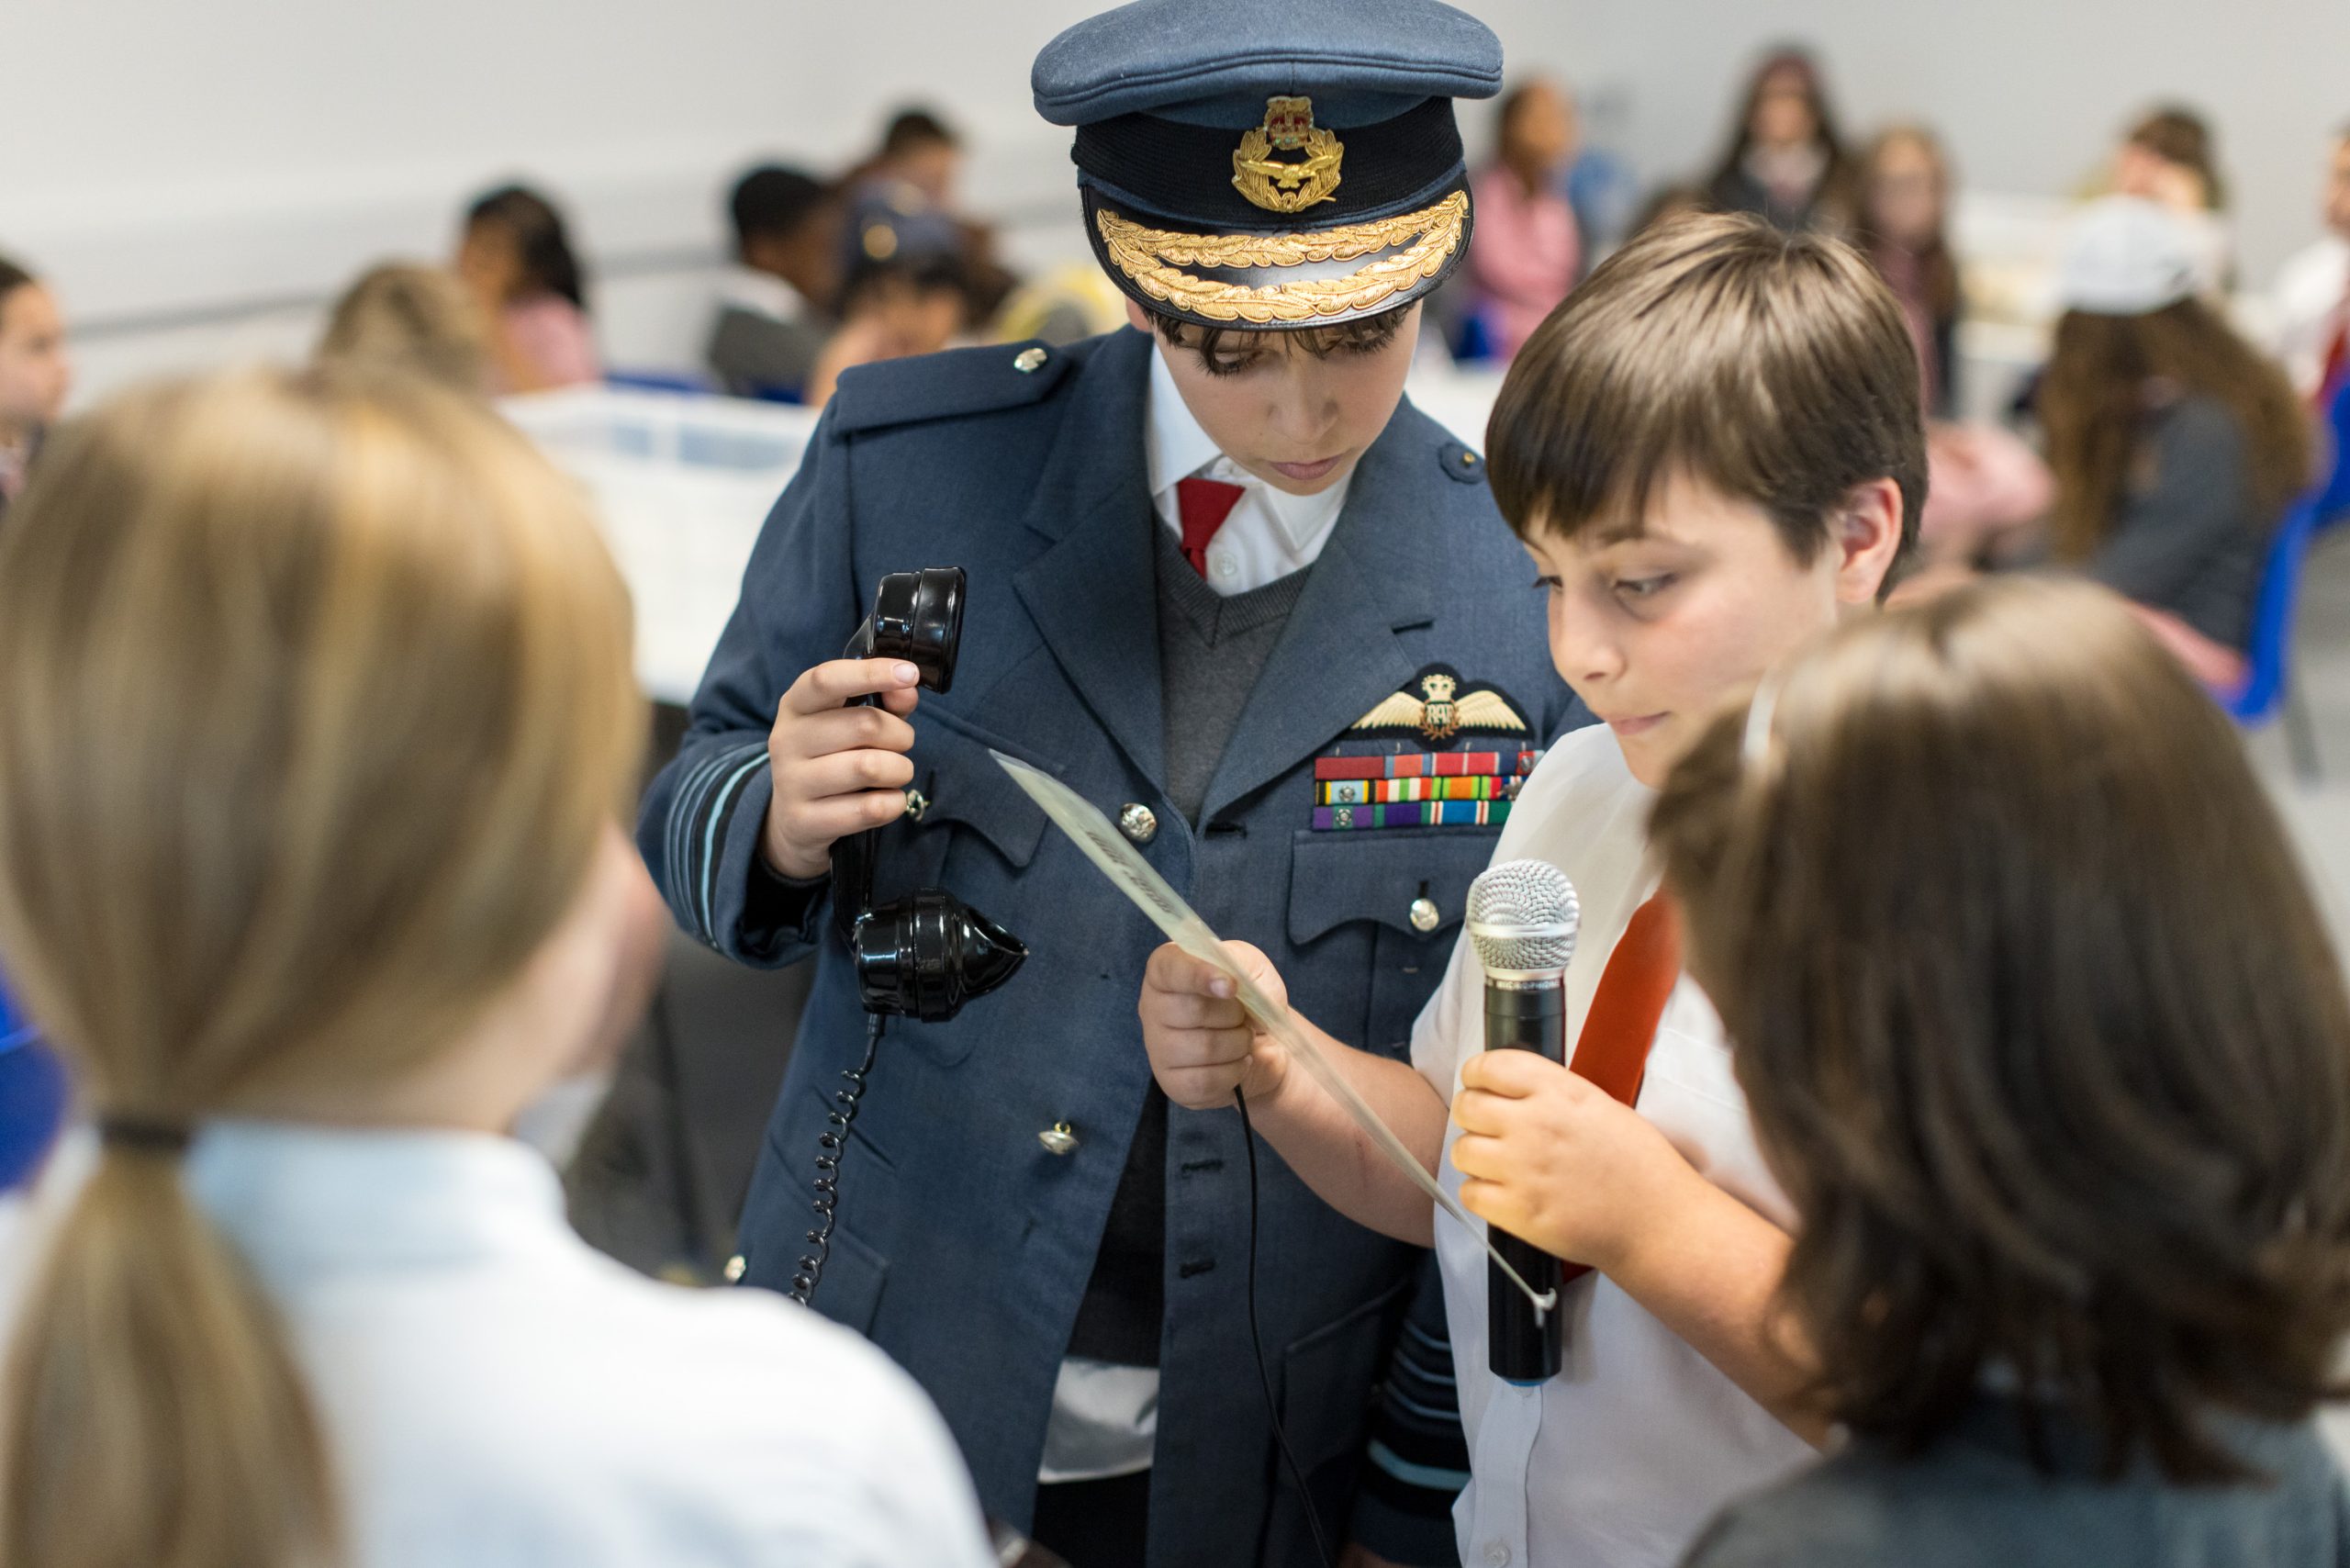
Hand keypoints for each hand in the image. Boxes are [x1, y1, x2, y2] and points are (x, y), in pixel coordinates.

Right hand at [759, 658, 923, 879]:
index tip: (909, 673)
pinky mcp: (804, 821)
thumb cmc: (834, 757)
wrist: (794, 820)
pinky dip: (894, 803)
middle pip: (865, 725)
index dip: (871, 673)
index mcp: (796, 704)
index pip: (827, 679)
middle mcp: (786, 739)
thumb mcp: (853, 721)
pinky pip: (871, 808)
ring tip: (894, 773)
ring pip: (870, 767)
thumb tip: (907, 688)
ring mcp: (791, 782)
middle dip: (901, 735)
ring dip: (900, 770)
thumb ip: (885, 702)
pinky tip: (886, 800)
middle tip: (901, 744)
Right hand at [1136, 942, 1289, 1109]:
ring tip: (1243, 1038)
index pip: (1171, 967)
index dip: (1200, 976)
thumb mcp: (1251, 968)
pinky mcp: (1170, 1082)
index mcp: (1166, 968)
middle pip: (1194, 1011)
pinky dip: (1234, 1071)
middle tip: (1244, 1015)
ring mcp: (1157, 1047)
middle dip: (1234, 1014)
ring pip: (1204, 1048)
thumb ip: (1242, 966)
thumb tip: (1228, 986)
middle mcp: (1152, 1005)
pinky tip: (1238, 1061)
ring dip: (1238, 1043)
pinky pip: (1205, 1080)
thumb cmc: (1248, 998)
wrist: (1261, 1043)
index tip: (1231, 986)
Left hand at [1451, 1052, 1701, 1274]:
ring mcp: (1523, 1170)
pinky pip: (1469, 1193)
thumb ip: (1552, 1093)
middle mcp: (1535, 1125)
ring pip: (1461, 1151)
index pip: (1488, 1066)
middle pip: (1466, 1107)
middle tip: (1488, 1128)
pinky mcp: (1518, 1212)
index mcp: (1559, 1092)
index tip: (1480, 1085)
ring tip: (1498, 1164)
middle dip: (1472, 1115)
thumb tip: (1509, 1089)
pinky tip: (1502, 1193)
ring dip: (1475, 1156)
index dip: (1477, 1075)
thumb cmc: (1639, 1165)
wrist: (1658, 1223)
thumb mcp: (1600, 1106)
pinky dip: (1480, 1193)